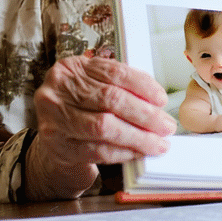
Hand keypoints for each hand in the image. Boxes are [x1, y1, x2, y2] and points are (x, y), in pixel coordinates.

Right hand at [26, 55, 175, 200]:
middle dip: (145, 114)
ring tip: (158, 142)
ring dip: (138, 137)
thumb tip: (157, 101)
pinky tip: (138, 152)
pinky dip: (123, 152)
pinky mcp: (58, 146)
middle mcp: (58, 91)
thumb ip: (121, 86)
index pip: (114, 72)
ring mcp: (54, 120)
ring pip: (104, 127)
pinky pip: (97, 150)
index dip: (142, 86)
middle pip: (111, 100)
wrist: (56, 137)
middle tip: (166, 125)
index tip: (162, 99)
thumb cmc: (82, 108)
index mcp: (71, 68)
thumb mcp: (95, 86)